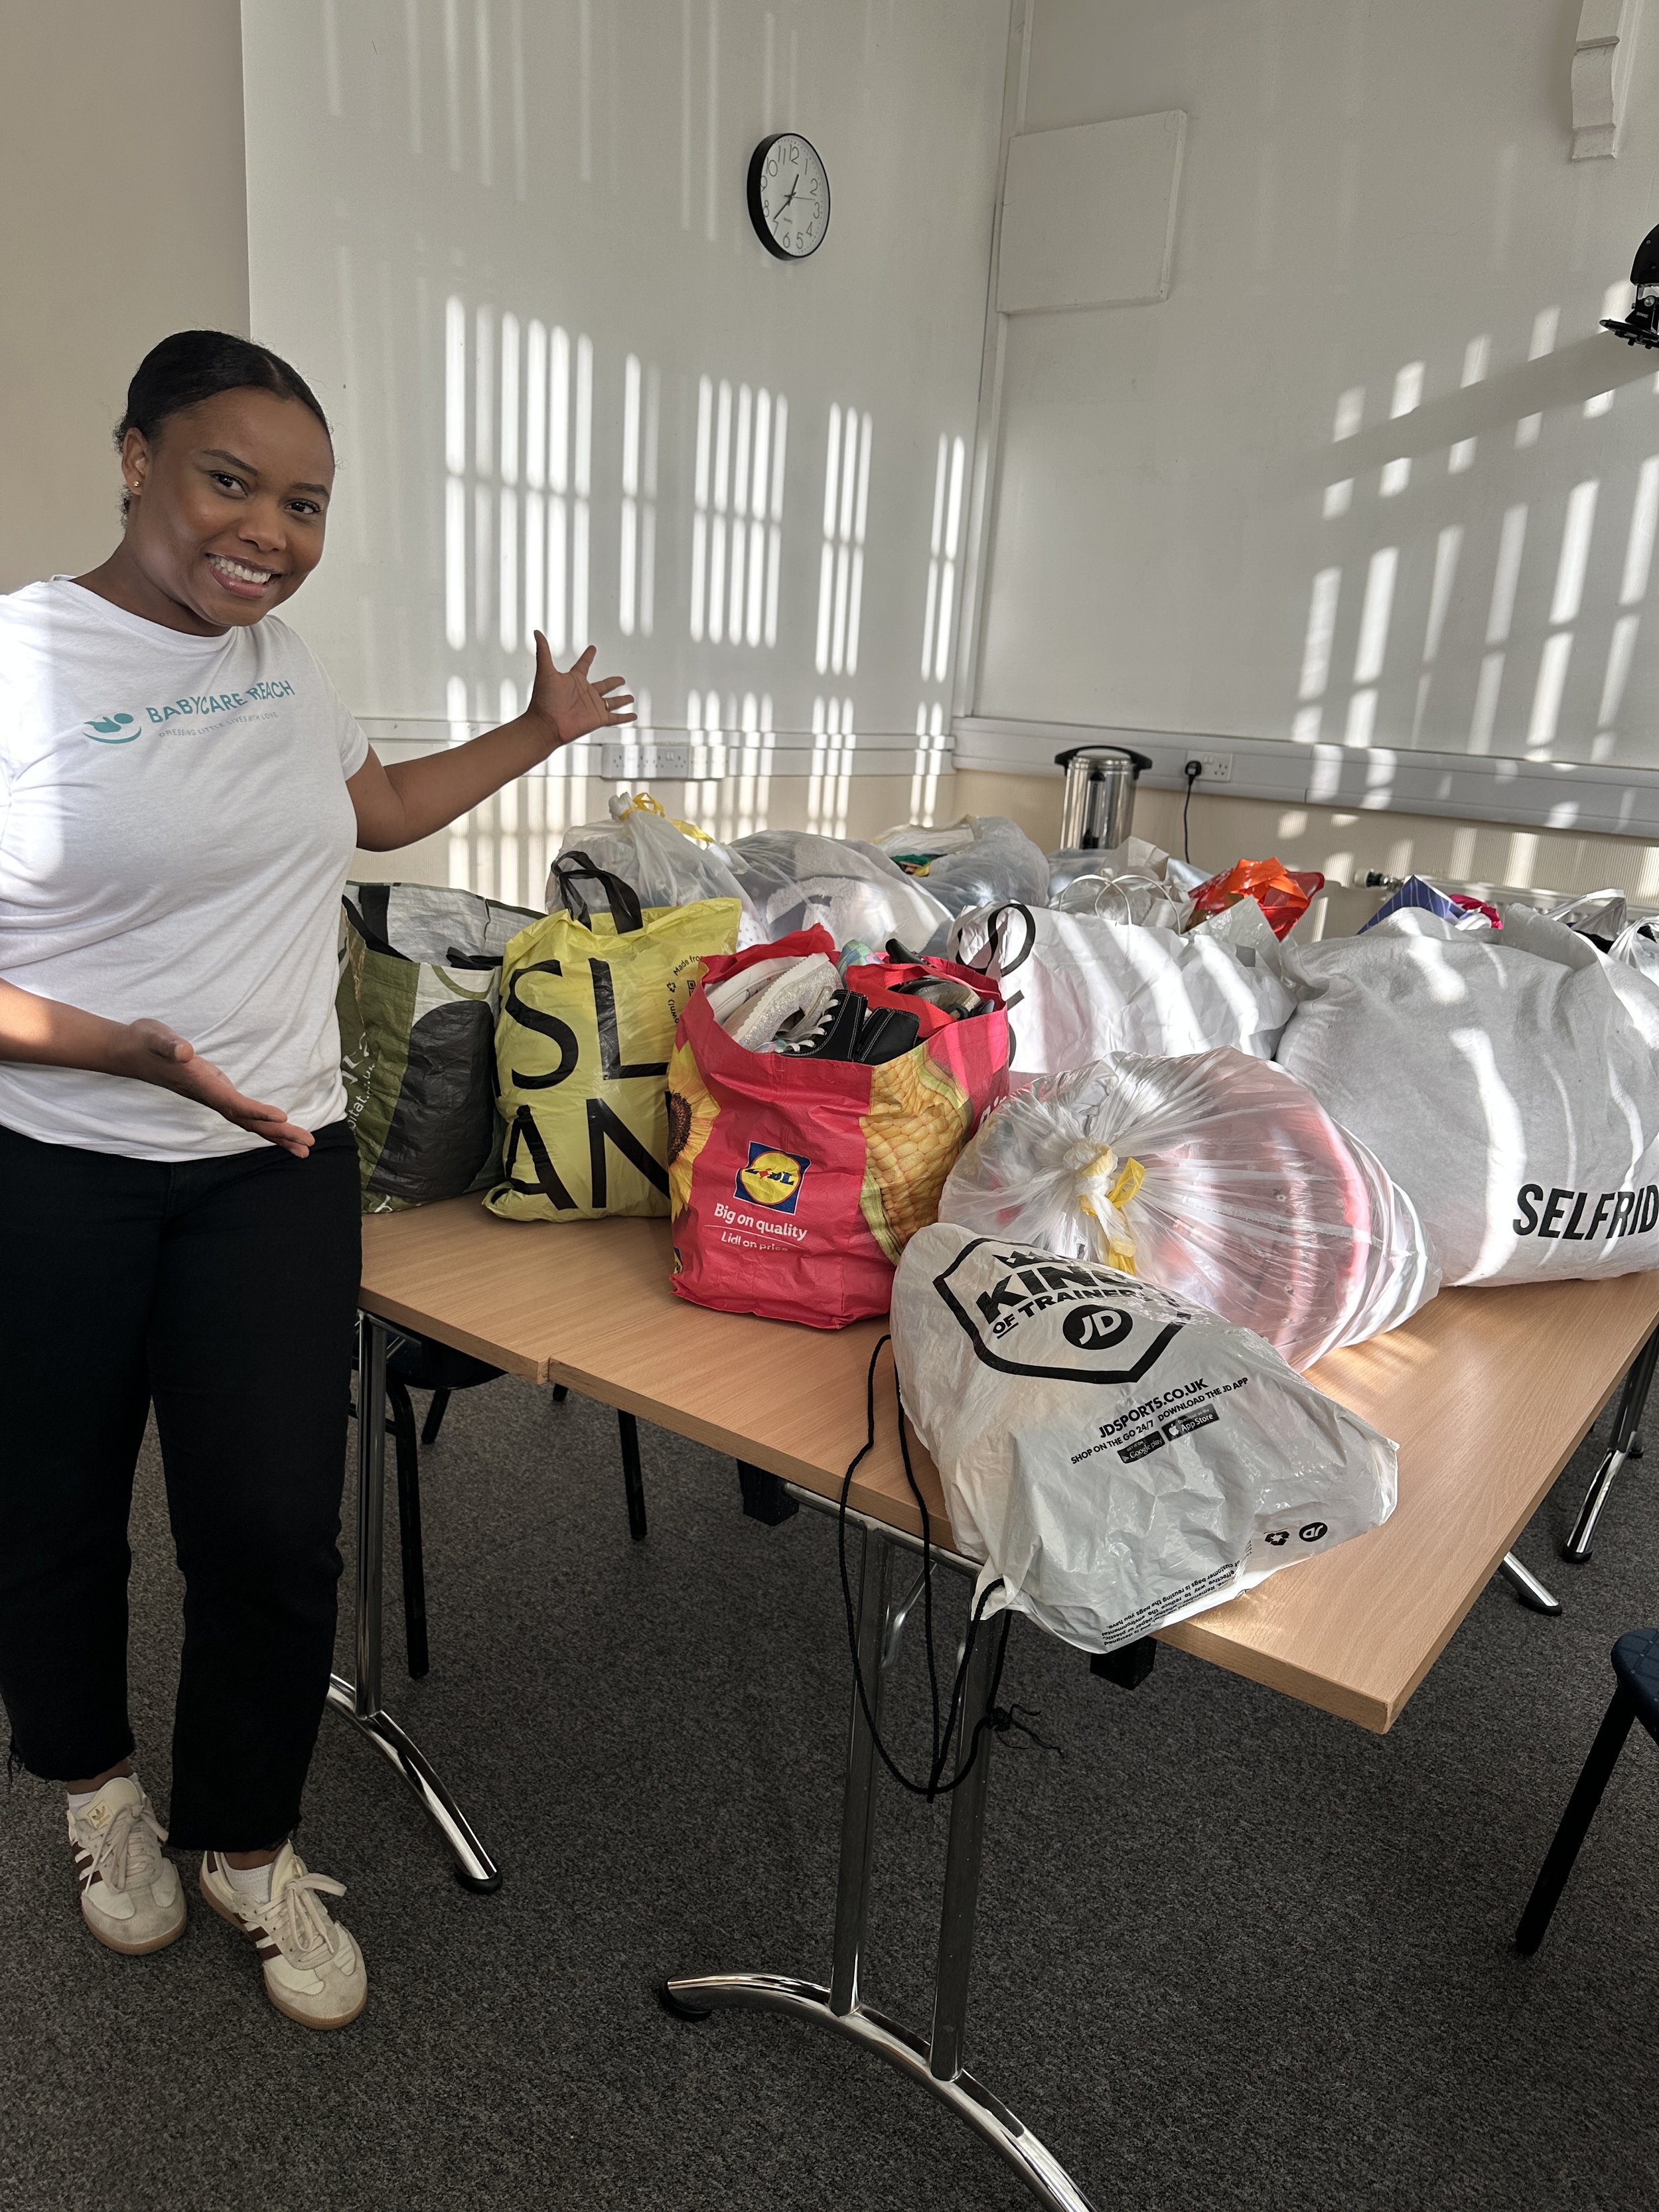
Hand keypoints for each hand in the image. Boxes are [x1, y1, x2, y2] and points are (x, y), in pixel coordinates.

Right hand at [124, 1019, 314, 1157]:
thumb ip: (168, 1044)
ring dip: (275, 1134)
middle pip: (246, 1120)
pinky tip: (280, 1129)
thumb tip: (183, 1051)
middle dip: (277, 1132)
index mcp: (199, 1084)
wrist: (130, 1051)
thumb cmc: (145, 1042)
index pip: (231, 1102)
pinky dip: (263, 1122)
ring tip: (303, 1148)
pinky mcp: (215, 1092)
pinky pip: (243, 1112)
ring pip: (247, 1121)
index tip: (281, 1117)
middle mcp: (209, 1095)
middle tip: (307, 1145)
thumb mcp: (155, 1036)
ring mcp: (213, 1096)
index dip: (255, 1111)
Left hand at [526, 634, 634, 753]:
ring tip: (630, 697)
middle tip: (621, 679)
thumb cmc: (543, 700)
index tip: (593, 649)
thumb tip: (537, 632)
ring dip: (621, 700)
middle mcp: (585, 693)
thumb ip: (543, 651)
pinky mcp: (598, 719)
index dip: (588, 657)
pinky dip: (625, 717)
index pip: (584, 665)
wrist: (546, 724)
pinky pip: (615, 718)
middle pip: (603, 685)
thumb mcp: (545, 671)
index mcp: (574, 680)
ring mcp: (593, 706)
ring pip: (611, 701)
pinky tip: (633, 715)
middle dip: (612, 682)